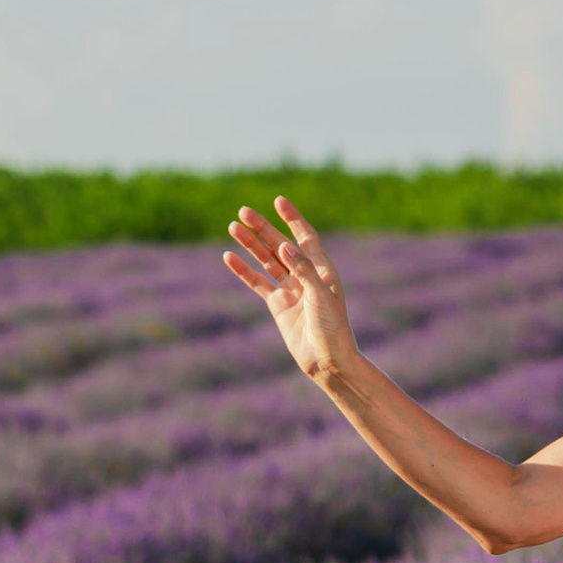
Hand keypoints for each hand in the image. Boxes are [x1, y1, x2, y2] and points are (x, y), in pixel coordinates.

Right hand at [224, 196, 357, 381]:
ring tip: (233, 227)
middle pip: (280, 245)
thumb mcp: (321, 297)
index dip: (293, 218)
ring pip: (266, 260)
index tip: (278, 201)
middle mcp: (305, 275)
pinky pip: (258, 282)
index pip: (306, 236)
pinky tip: (229, 257)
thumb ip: (303, 271)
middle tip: (243, 212)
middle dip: (263, 228)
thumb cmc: (332, 329)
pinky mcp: (278, 305)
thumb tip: (285, 246)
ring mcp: (290, 289)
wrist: (327, 361)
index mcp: (322, 270)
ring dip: (250, 244)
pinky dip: (244, 270)